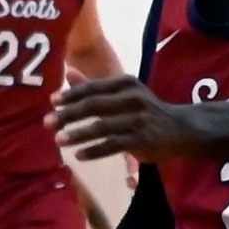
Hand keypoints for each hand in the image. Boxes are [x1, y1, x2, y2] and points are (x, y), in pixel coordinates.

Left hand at [51, 76, 202, 160]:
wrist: (182, 129)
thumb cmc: (146, 111)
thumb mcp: (123, 93)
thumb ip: (95, 86)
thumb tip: (67, 73)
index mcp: (125, 83)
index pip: (93, 88)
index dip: (71, 95)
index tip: (52, 102)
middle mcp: (132, 98)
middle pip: (94, 106)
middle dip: (68, 114)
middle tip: (47, 123)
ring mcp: (138, 119)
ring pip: (102, 127)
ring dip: (78, 134)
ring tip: (58, 140)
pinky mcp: (143, 139)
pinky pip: (114, 145)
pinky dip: (95, 150)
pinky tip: (79, 155)